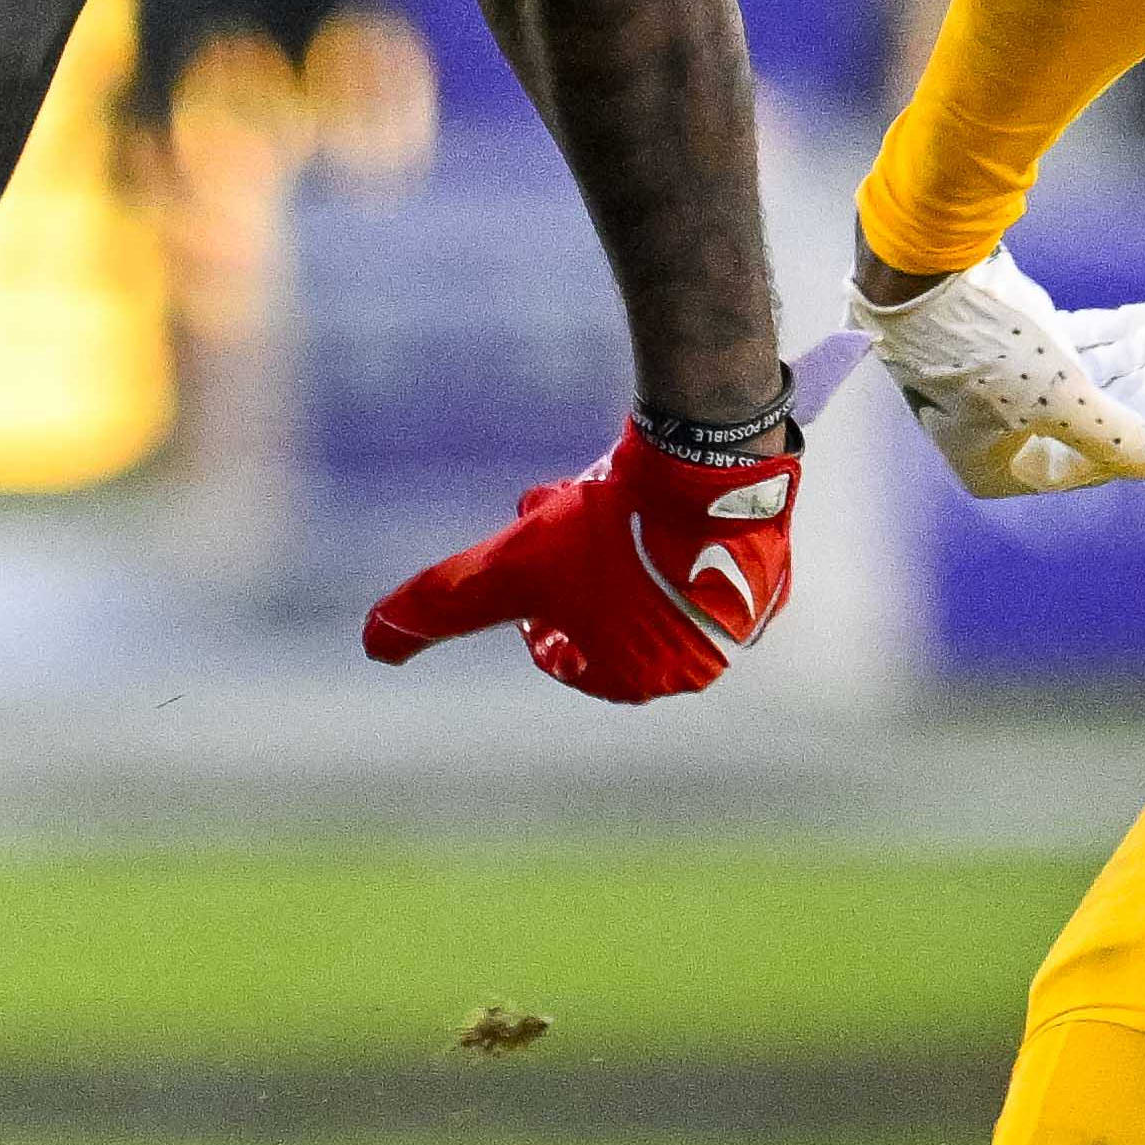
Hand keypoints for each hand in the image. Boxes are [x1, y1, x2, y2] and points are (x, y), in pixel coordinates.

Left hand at [360, 417, 801, 703]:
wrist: (709, 464)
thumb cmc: (606, 530)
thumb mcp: (506, 569)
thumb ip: (437, 609)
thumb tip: (373, 645)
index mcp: (649, 680)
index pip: (570, 657)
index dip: (535, 610)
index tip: (529, 559)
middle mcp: (708, 658)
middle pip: (611, 611)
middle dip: (571, 569)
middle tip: (555, 516)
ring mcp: (748, 609)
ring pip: (655, 577)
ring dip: (613, 541)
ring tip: (593, 491)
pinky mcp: (771, 560)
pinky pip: (703, 548)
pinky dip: (668, 525)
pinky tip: (646, 485)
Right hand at [854, 250, 1144, 497]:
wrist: (919, 273)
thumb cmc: (980, 348)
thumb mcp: (1055, 402)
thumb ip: (1114, 438)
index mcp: (1000, 468)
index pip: (1097, 459)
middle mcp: (1003, 434)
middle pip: (1103, 415)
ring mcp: (1010, 382)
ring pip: (1096, 373)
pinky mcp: (1017, 339)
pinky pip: (1081, 343)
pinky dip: (1122, 329)